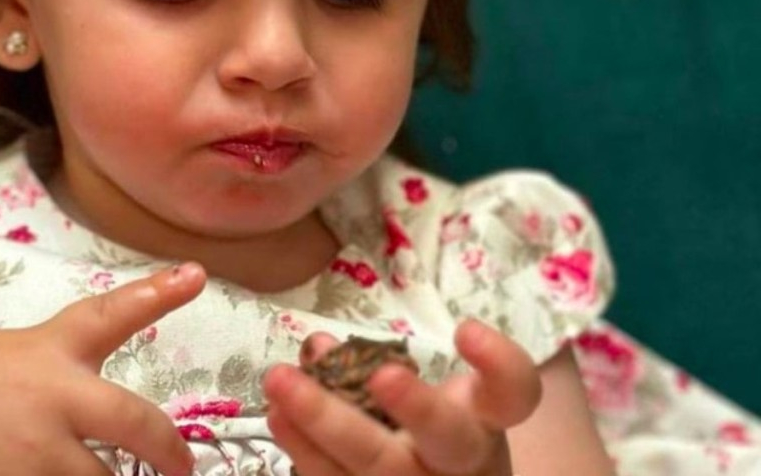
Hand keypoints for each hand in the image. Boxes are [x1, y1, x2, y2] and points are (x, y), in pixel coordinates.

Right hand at [0, 263, 206, 475]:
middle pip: (142, 424)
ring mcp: (42, 453)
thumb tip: (97, 396)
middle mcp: (54, 397)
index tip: (196, 275)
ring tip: (72, 472)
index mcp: (46, 351)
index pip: (110, 313)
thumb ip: (53, 367)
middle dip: (171, 450)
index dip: (158, 294)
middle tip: (184, 466)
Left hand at [263, 319, 542, 475]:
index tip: (465, 329)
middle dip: (415, 406)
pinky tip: (278, 419)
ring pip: (379, 469)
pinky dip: (304, 452)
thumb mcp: (418, 393)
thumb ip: (374, 363)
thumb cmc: (423, 430)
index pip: (514, 393)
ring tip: (280, 384)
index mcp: (484, 419)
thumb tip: (316, 347)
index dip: (499, 363)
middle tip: (382, 374)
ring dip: (324, 423)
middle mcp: (460, 460)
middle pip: (447, 438)